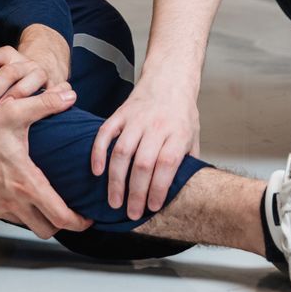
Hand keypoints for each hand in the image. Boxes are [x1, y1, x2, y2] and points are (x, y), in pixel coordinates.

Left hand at [0, 45, 50, 112]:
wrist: (47, 65)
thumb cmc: (12, 78)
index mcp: (5, 54)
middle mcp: (22, 61)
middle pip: (6, 72)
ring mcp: (38, 72)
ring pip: (25, 81)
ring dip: (13, 97)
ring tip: (3, 111)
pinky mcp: (53, 84)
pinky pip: (46, 93)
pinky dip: (38, 103)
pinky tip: (30, 113)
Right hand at [0, 86, 92, 237]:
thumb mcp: (14, 113)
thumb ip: (45, 104)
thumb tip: (69, 95)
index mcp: (26, 183)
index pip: (60, 216)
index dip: (79, 222)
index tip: (88, 218)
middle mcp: (13, 201)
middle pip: (47, 230)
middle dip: (63, 225)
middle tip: (72, 213)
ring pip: (28, 225)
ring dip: (41, 219)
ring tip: (50, 204)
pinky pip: (10, 217)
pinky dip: (22, 213)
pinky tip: (24, 195)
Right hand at [88, 76, 200, 220]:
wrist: (169, 78)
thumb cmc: (181, 112)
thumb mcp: (194, 136)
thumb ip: (188, 162)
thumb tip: (185, 192)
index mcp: (178, 132)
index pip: (167, 165)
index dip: (159, 188)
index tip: (153, 207)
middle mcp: (157, 126)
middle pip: (143, 163)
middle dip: (136, 192)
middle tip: (131, 213)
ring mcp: (136, 119)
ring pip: (122, 152)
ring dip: (116, 180)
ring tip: (114, 201)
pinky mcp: (120, 113)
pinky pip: (105, 133)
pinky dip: (98, 153)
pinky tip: (97, 171)